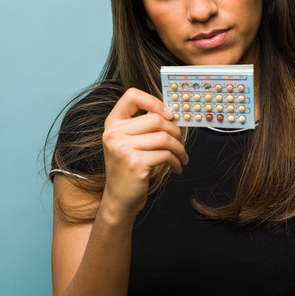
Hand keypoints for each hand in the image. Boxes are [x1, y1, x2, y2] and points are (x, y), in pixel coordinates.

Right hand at [101, 88, 187, 221]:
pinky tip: (177, 167)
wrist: (119, 200)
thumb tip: (173, 114)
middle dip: (176, 132)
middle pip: (156, 119)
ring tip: (182, 157)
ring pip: (165, 138)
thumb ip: (143, 126)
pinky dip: (176, 161)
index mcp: (113, 124)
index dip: (154, 101)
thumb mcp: (129, 143)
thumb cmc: (129, 169)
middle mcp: (114, 133)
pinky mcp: (135, 163)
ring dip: (180, 149)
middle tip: (181, 144)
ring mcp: (122, 148)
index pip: (131, 96)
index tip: (169, 114)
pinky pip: (166, 154)